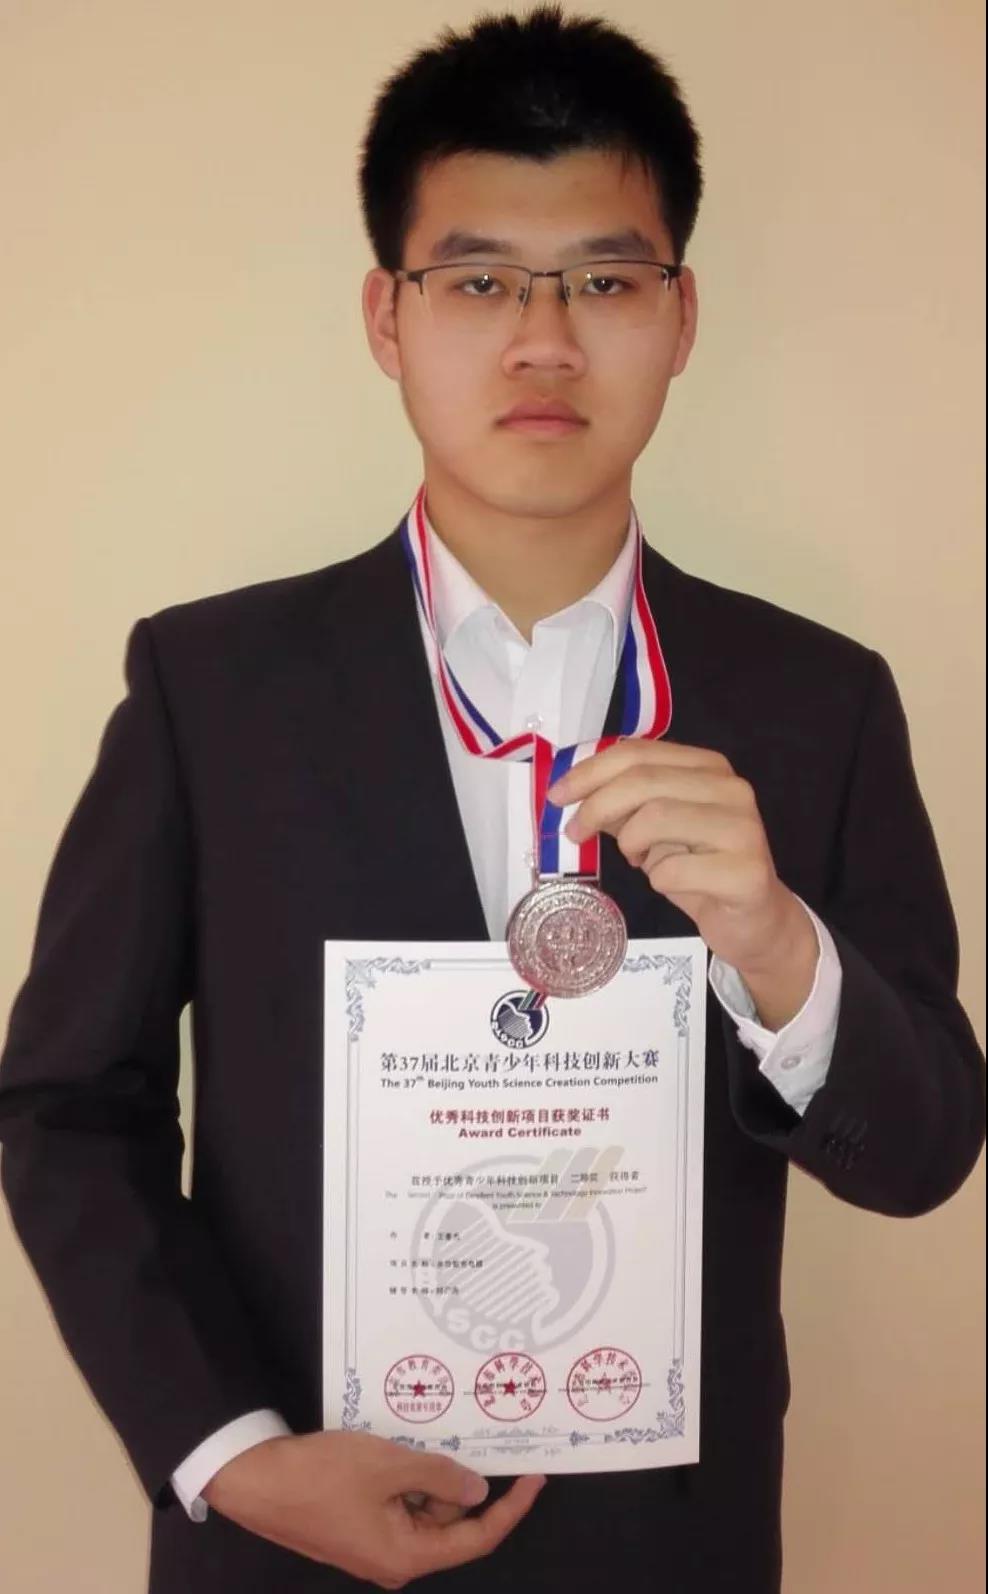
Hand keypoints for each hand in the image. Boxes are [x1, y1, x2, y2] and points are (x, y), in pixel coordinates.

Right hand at [202, 1430, 544, 1588]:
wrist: (256, 1480)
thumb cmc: (323, 1475)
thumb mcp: (389, 1466)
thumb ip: (440, 1478)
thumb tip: (478, 1490)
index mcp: (406, 1556)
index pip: (476, 1539)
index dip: (510, 1510)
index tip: (536, 1478)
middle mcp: (394, 1561)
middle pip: (448, 1522)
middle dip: (451, 1481)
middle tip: (446, 1438)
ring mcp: (373, 1546)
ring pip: (423, 1509)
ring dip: (423, 1476)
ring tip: (403, 1442)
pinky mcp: (357, 1529)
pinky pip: (397, 1505)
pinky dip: (403, 1479)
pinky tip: (390, 1450)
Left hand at [548, 739, 818, 1026]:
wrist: (754, 919)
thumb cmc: (700, 870)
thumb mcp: (656, 831)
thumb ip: (623, 806)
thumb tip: (572, 794)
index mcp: (709, 768)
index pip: (638, 753)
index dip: (590, 771)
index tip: (557, 796)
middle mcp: (731, 789)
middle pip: (644, 781)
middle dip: (597, 806)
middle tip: (575, 833)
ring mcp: (743, 829)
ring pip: (657, 818)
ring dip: (632, 843)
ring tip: (638, 860)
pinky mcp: (746, 872)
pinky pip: (674, 869)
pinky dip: (658, 878)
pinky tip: (671, 882)